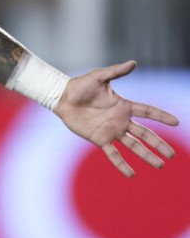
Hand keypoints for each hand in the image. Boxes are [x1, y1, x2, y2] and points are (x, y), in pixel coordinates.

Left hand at [54, 60, 179, 176]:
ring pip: (133, 146)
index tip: (176, 123)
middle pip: (145, 134)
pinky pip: (113, 154)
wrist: (61, 97)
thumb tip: (133, 62)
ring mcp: (111, 131)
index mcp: (123, 105)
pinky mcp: (99, 139)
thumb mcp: (99, 77)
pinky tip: (132, 174)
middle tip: (172, 155)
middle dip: (158, 144)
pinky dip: (122, 164)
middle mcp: (120, 120)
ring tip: (159, 165)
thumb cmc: (79, 86)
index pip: (147, 112)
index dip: (161, 117)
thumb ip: (116, 71)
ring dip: (147, 156)